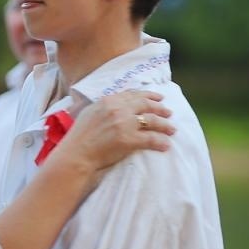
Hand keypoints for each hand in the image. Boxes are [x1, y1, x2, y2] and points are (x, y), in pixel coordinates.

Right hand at [57, 89, 173, 170]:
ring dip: (165, 125)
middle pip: (145, 104)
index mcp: (108, 101)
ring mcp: (124, 124)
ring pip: (152, 120)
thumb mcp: (89, 113)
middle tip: (169, 112)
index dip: (147, 95)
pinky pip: (151, 139)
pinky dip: (160, 141)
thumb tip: (114, 106)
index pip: (133, 94)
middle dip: (160, 108)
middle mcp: (118, 109)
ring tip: (172, 129)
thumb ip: (104, 107)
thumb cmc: (79, 138)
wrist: (76, 154)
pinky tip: (166, 145)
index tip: (157, 97)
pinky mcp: (128, 139)